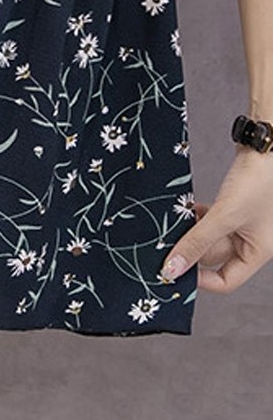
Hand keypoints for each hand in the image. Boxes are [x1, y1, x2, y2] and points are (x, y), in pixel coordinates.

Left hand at [160, 144, 272, 291]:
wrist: (266, 147)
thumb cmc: (258, 181)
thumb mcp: (225, 215)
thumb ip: (197, 242)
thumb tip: (172, 269)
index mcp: (258, 251)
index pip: (226, 281)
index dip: (200, 279)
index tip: (174, 267)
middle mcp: (251, 241)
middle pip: (214, 257)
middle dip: (192, 248)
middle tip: (165, 239)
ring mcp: (241, 223)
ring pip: (208, 237)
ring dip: (191, 231)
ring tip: (175, 221)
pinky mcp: (232, 206)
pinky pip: (209, 220)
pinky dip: (196, 216)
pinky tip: (186, 208)